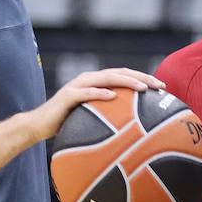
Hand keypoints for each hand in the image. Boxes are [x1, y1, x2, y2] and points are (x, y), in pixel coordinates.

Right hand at [28, 68, 164, 142]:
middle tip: (159, 85)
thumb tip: (135, 129)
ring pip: (106, 78)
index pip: (124, 76)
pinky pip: (86, 93)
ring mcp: (78, 86)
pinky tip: (113, 96)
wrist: (39, 125)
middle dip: (141, 77)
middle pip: (120, 73)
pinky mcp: (68, 96)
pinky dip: (100, 93)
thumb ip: (110, 116)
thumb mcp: (93, 119)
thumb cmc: (68, 123)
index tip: (162, 87)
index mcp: (96, 82)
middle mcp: (89, 79)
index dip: (144, 78)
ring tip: (143, 87)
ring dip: (126, 81)